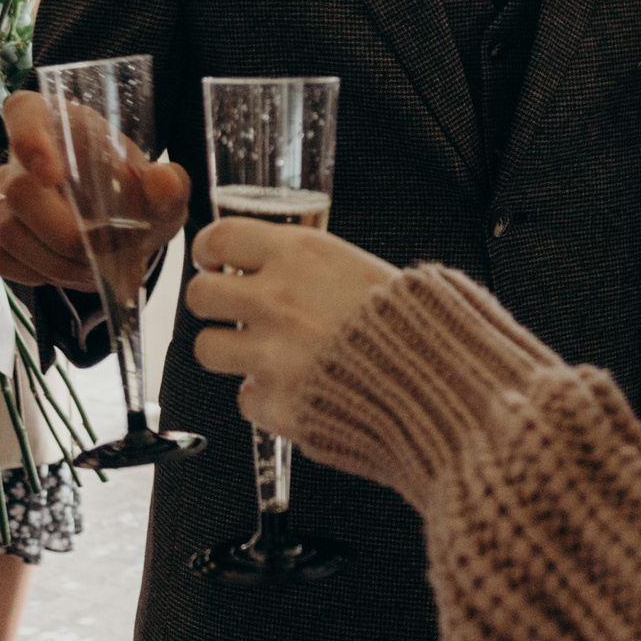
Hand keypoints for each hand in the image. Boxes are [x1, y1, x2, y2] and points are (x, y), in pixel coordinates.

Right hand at [0, 90, 187, 288]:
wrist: (122, 234)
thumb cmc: (137, 200)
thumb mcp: (163, 194)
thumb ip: (170, 186)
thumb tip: (162, 180)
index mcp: (60, 122)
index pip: (24, 111)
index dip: (28, 139)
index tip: (51, 173)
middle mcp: (20, 154)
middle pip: (20, 191)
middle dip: (65, 233)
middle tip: (103, 251)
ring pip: (9, 230)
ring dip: (55, 260)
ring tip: (93, 266)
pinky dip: (37, 273)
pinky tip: (65, 269)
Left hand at [183, 220, 398, 436]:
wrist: (443, 387)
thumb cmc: (418, 328)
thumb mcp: (363, 267)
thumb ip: (312, 266)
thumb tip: (279, 264)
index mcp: (301, 255)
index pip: (219, 237)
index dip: (209, 250)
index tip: (213, 259)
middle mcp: (277, 299)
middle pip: (198, 294)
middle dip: (212, 303)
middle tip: (230, 311)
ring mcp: (270, 354)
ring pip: (207, 348)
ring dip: (230, 352)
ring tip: (262, 355)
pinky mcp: (275, 404)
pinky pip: (246, 398)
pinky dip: (266, 399)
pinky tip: (295, 391)